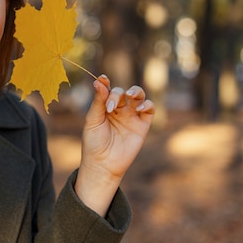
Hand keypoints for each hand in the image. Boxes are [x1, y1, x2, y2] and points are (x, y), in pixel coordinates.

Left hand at [74, 74, 154, 215]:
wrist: (103, 164)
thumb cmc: (94, 142)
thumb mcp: (93, 120)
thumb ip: (98, 101)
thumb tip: (99, 81)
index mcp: (104, 107)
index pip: (107, 90)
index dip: (105, 83)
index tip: (102, 78)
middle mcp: (119, 110)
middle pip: (123, 92)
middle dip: (118, 93)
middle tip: (110, 106)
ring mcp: (131, 116)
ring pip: (138, 96)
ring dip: (136, 92)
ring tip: (130, 95)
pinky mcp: (142, 125)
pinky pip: (149, 109)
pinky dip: (147, 104)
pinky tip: (140, 108)